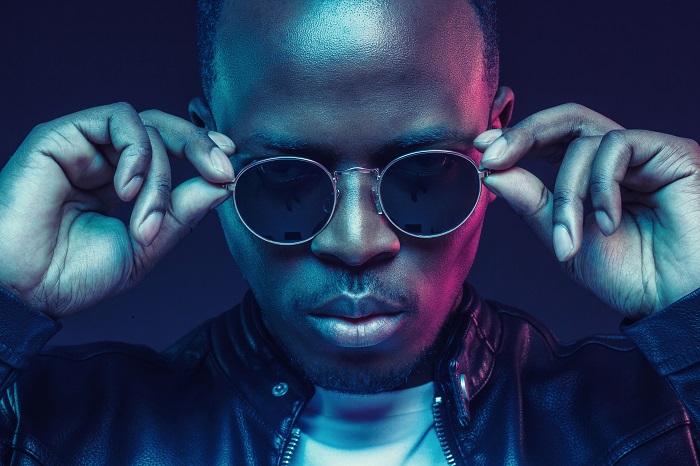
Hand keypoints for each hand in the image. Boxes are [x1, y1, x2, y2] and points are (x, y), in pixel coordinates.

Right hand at [0, 103, 234, 318]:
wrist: (25, 290)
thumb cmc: (73, 274)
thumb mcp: (145, 246)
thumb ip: (181, 214)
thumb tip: (222, 186)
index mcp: (121, 183)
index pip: (168, 151)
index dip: (201, 149)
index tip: (229, 165)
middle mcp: (104, 160)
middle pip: (163, 129)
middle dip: (199, 146)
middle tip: (222, 170)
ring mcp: (83, 147)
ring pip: (146, 129)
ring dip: (161, 174)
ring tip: (147, 219)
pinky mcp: (61, 136)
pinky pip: (116, 121)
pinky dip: (137, 153)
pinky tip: (127, 190)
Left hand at [475, 103, 699, 318]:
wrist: (675, 303)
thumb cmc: (629, 276)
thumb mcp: (564, 241)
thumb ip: (532, 205)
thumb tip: (493, 173)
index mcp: (593, 176)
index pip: (551, 141)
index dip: (516, 139)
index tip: (481, 150)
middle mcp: (619, 159)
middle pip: (567, 120)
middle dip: (524, 136)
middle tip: (493, 159)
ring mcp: (646, 153)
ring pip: (585, 142)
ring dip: (567, 193)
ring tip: (569, 239)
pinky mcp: (672, 152)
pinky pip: (618, 147)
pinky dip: (601, 186)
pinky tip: (608, 222)